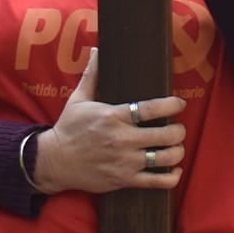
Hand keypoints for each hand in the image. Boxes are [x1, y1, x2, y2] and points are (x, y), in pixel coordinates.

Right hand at [33, 50, 186, 194]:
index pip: (152, 108)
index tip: (179, 103)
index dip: (172, 105)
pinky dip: (171, 178)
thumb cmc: (68, 128)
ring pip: (165, 158)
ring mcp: (124, 162)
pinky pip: (156, 182)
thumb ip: (93, 74)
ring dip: (177, 152)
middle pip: (166, 135)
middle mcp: (122, 139)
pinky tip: (173, 170)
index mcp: (114, 116)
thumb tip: (97, 50)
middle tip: (177, 128)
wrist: (54, 162)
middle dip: (178, 131)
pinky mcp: (123, 180)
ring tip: (175, 147)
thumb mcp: (78, 99)